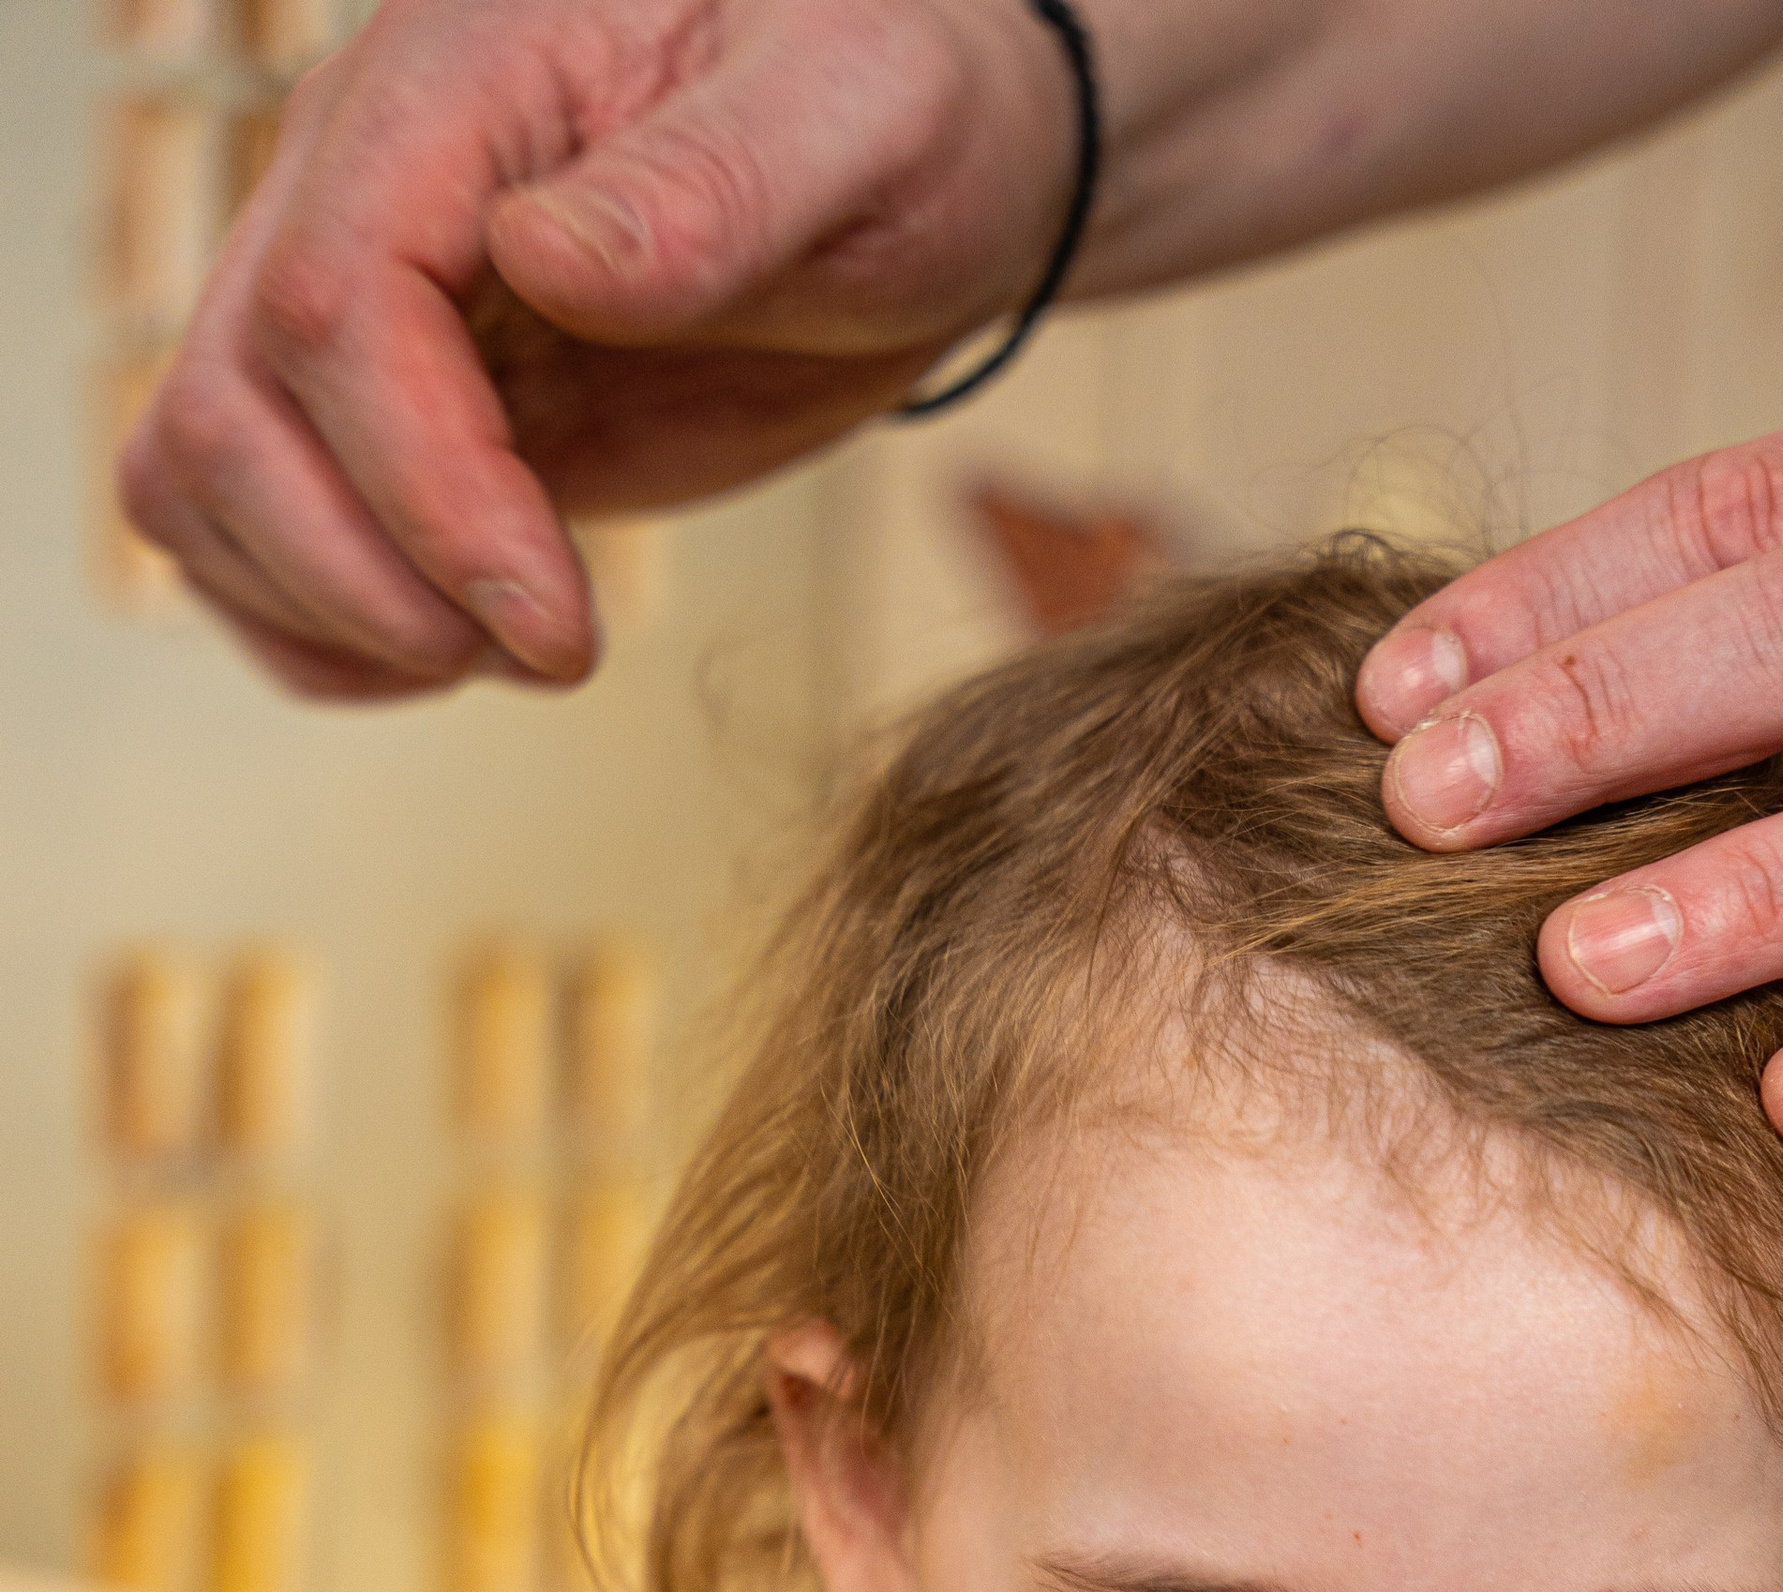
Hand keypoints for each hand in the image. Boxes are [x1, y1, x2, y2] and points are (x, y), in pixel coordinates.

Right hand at [117, 0, 1082, 700]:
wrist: (917, 157)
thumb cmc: (901, 106)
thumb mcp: (858, 115)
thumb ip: (712, 188)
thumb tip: (549, 259)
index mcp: (454, 88)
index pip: (337, 306)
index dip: (423, 493)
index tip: (556, 621)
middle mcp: (366, 185)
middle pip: (226, 412)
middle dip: (365, 580)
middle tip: (550, 649)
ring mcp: (371, 307)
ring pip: (203, 478)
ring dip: (336, 613)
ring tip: (527, 646)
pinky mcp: (402, 413)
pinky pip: (255, 531)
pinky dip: (329, 629)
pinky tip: (469, 648)